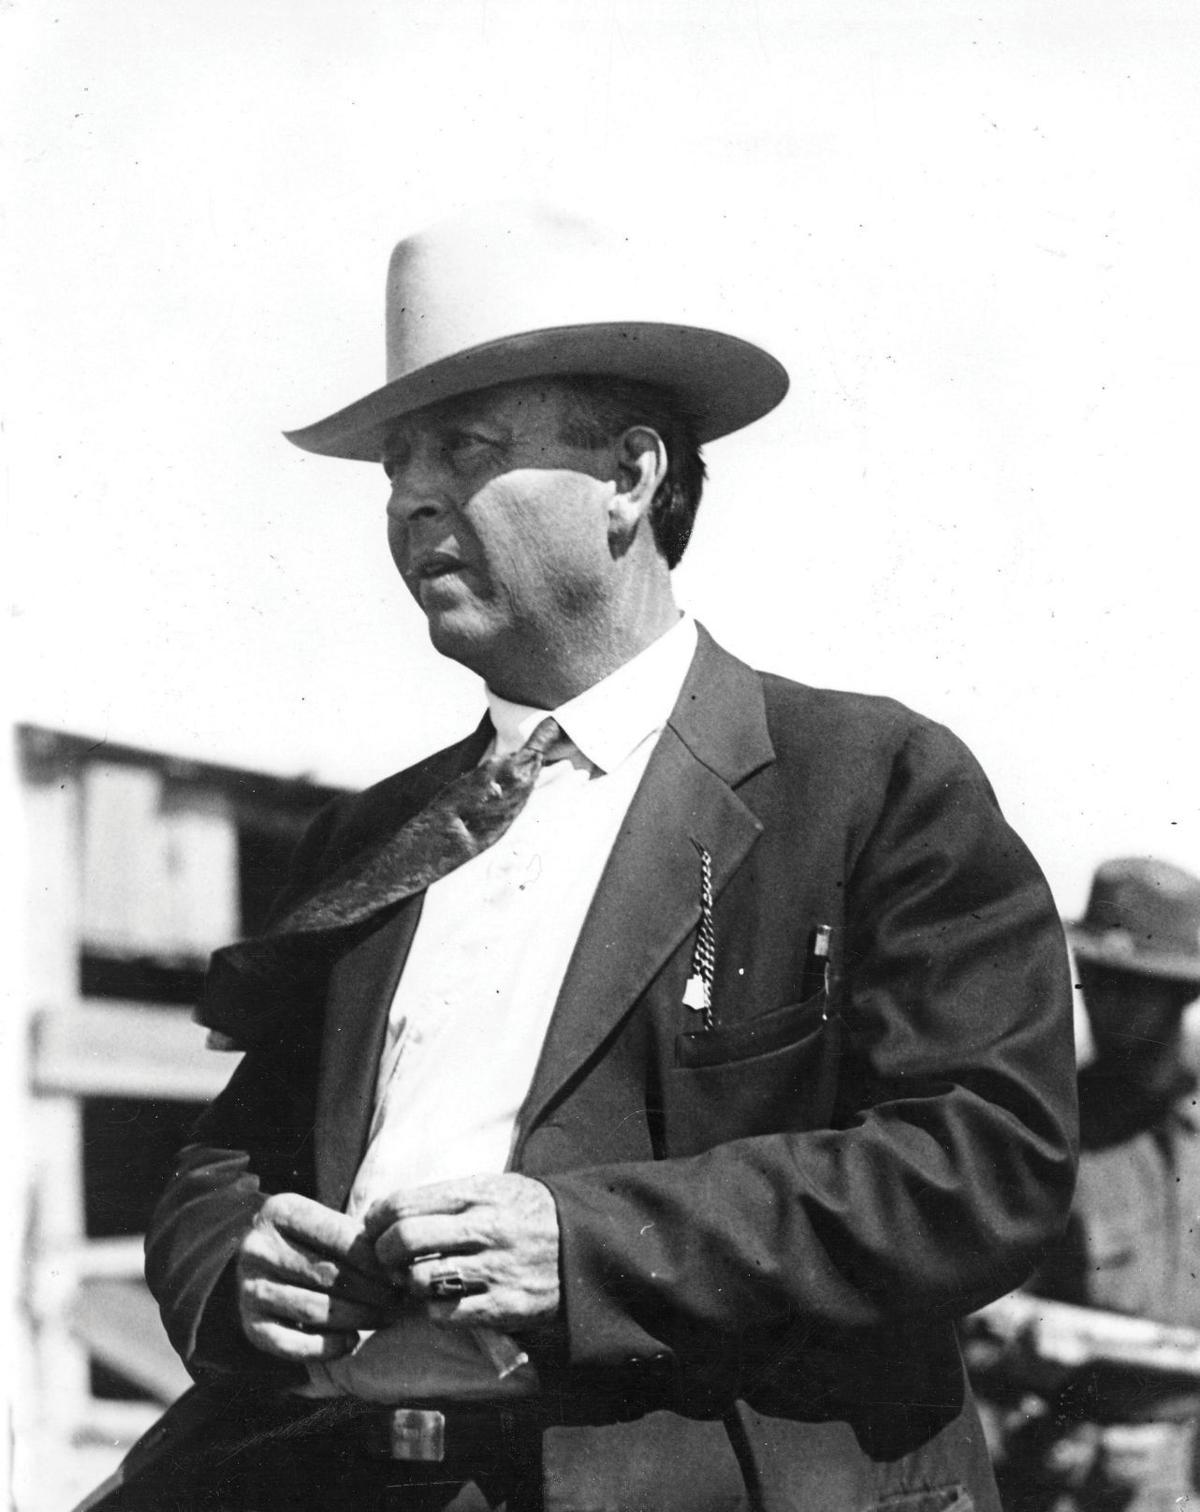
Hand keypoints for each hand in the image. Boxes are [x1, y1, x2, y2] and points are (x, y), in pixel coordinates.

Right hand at [237, 1192, 398, 1361]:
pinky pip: (290, 1344)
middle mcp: (258, 1249)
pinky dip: (325, 1347)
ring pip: (312, 1309)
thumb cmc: (309, 1241)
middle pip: (326, 1274)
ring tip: (384, 1318)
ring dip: (356, 1317)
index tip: (399, 1273)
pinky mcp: (250, 1325)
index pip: (336, 1235)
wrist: (262, 1264)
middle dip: (370, 1290)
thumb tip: (396, 1265)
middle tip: (398, 1300)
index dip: (373, 1258)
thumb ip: (355, 1234)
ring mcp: (249, 1289)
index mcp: (279, 1212)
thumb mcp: (324, 1221)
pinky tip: (351, 1342)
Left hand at [363, 1174, 560, 1332]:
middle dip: (383, 1254)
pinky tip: (442, 1299)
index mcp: (478, 1193)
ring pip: (420, 1279)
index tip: (374, 1229)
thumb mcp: (496, 1187)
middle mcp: (485, 1228)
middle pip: (405, 1239)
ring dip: (408, 1284)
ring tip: (416, 1280)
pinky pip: (444, 1312)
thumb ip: (448, 1198)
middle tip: (387, 1260)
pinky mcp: (504, 1306)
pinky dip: (433, 1309)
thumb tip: (388, 1212)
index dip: (376, 1220)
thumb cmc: (528, 1214)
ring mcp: (495, 1269)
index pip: (404, 1203)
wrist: (586, 1246)